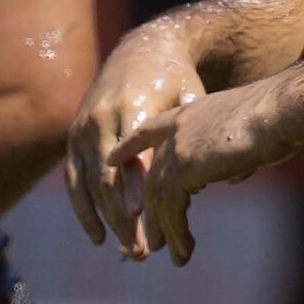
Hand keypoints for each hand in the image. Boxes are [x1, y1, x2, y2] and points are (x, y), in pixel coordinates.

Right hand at [64, 30, 202, 253]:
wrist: (141, 51)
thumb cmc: (175, 80)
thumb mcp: (191, 97)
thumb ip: (197, 135)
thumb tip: (230, 179)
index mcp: (132, 109)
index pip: (130, 160)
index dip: (133, 193)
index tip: (143, 223)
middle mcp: (101, 121)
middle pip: (107, 181)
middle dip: (123, 220)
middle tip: (143, 253)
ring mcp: (83, 130)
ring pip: (88, 186)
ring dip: (107, 223)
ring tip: (132, 253)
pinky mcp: (73, 138)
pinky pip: (73, 181)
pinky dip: (83, 211)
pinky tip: (99, 238)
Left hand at [127, 82, 282, 262]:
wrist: (281, 111)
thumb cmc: (278, 117)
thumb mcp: (246, 133)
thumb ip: (230, 154)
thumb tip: (233, 177)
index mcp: (188, 113)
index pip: (149, 130)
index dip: (130, 146)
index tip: (113, 159)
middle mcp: (176, 129)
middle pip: (153, 177)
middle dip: (153, 212)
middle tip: (154, 239)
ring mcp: (176, 147)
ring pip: (159, 198)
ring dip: (166, 231)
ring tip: (171, 255)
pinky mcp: (184, 167)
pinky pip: (172, 209)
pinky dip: (177, 234)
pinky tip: (184, 252)